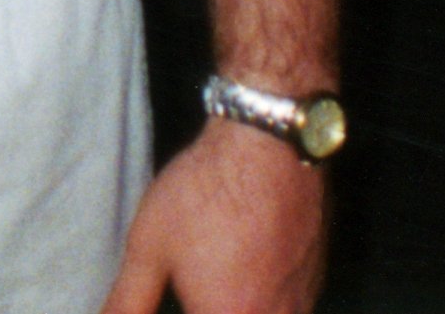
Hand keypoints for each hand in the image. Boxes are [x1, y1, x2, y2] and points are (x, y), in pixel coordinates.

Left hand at [101, 118, 326, 313]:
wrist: (267, 146)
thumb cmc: (205, 193)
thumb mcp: (148, 248)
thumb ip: (129, 301)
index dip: (186, 306)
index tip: (181, 296)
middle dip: (208, 306)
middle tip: (192, 289)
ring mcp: (302, 303)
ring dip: (234, 304)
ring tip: (214, 277)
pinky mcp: (315, 282)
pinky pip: (288, 308)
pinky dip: (261, 301)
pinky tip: (240, 270)